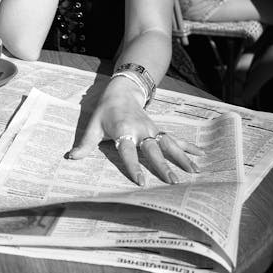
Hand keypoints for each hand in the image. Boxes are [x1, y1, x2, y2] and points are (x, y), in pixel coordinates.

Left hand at [68, 93, 203, 185]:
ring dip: (182, 157)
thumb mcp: (93, 125)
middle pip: (153, 150)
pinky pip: (175, 139)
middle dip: (163, 166)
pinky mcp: (159, 129)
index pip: (128, 151)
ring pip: (169, 144)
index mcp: (123, 130)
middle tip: (172, 182)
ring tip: (195, 171)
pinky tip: (201, 155)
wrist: (122, 90)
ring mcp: (152, 129)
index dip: (134, 166)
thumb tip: (71, 158)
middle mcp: (141, 130)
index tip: (141, 182)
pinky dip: (188, 147)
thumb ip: (84, 144)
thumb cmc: (105, 111)